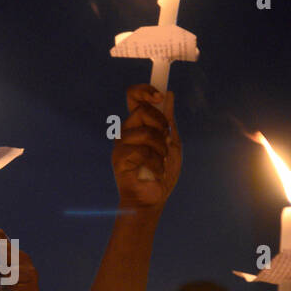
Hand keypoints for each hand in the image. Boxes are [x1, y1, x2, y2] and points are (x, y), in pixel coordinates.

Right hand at [113, 85, 180, 211]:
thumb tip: (168, 95)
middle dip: (161, 126)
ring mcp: (121, 144)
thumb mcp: (173, 144)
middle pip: (142, 110)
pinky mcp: (118, 159)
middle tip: (166, 142)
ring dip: (161, 149)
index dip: (144, 90)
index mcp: (138, 125)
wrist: (153, 200)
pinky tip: (156, 173)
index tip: (159, 96)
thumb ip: (169, 121)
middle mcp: (127, 131)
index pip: (133, 97)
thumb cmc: (161, 174)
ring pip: (145, 133)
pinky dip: (156, 164)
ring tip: (161, 163)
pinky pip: (141, 151)